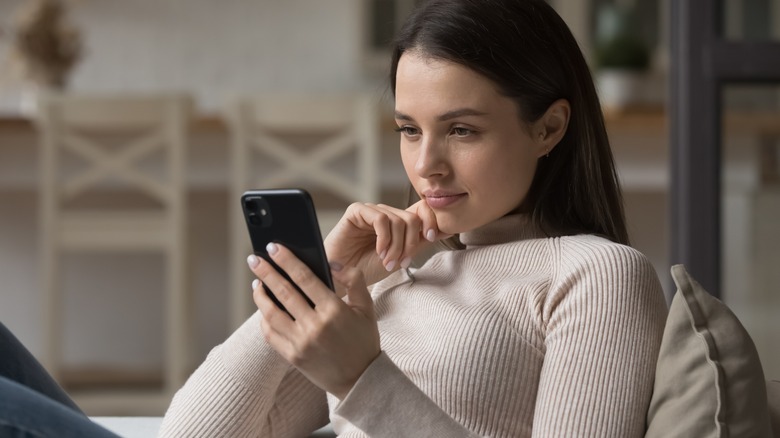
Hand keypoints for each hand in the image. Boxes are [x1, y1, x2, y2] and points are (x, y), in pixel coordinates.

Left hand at [248, 243, 379, 399]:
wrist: (359, 380)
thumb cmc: (363, 341)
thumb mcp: (366, 307)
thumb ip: (353, 280)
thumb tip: (331, 263)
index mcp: (334, 310)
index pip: (304, 278)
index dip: (286, 260)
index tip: (273, 247)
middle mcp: (315, 326)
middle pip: (283, 292)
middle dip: (266, 272)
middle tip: (254, 258)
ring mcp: (301, 342)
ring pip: (271, 313)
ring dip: (260, 295)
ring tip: (256, 282)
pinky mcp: (292, 356)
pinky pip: (270, 334)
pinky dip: (264, 318)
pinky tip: (264, 307)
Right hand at [324, 200, 450, 284]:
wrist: (342, 279)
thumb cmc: (367, 269)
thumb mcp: (400, 256)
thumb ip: (419, 241)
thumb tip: (448, 229)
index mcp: (397, 222)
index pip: (422, 209)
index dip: (431, 220)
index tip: (431, 238)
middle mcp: (386, 213)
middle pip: (412, 218)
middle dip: (410, 243)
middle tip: (401, 262)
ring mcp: (371, 211)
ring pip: (398, 220)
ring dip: (397, 245)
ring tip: (387, 261)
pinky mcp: (356, 211)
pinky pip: (381, 219)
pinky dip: (384, 239)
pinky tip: (379, 252)